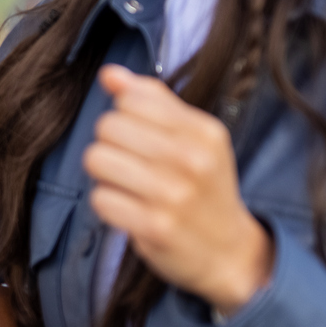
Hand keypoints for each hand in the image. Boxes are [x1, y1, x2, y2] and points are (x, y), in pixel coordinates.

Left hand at [83, 66, 274, 316]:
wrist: (229, 252)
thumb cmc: (204, 188)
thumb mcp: (194, 138)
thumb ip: (152, 100)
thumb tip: (109, 74)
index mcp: (204, 130)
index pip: (131, 99)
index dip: (125, 115)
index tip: (140, 137)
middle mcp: (192, 159)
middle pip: (108, 127)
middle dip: (110, 144)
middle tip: (131, 165)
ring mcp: (174, 195)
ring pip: (96, 159)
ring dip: (104, 175)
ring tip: (127, 185)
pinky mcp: (155, 227)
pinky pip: (100, 199)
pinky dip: (107, 204)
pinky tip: (128, 209)